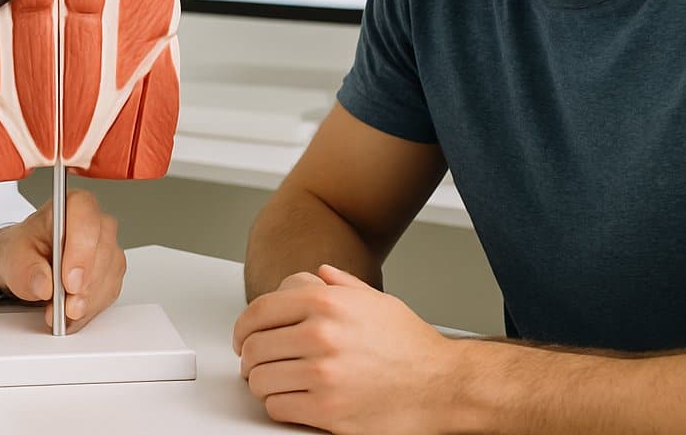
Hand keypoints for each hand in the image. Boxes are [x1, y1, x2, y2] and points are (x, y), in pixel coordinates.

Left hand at [0, 189, 125, 332]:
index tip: (69, 282)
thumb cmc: (25, 249)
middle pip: (103, 249)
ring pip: (109, 273)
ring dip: (87, 300)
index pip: (85, 217)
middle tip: (66, 307)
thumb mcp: (14, 256)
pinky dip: (91, 307)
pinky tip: (73, 313)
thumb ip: (26, 269)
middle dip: (85, 284)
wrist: (29, 262)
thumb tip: (44, 284)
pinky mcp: (112, 270)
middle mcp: (95, 222)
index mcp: (71, 205)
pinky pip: (110, 291)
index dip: (81, 250)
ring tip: (62, 313)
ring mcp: (108, 246)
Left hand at [232, 264, 456, 434]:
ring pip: (261, 380)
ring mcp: (323, 374)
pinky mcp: (328, 411)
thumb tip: (318, 274)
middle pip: (254, 347)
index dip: (242, 327)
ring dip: (262, 383)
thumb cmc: (411, 346)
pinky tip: (291, 399)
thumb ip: (341, 285)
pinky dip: (278, 404)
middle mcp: (320, 334)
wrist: (443, 386)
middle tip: (255, 364)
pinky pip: (278, 406)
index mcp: (326, 303)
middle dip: (250, 357)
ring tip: (273, 382)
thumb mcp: (376, 301)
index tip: (242, 338)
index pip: (259, 312)